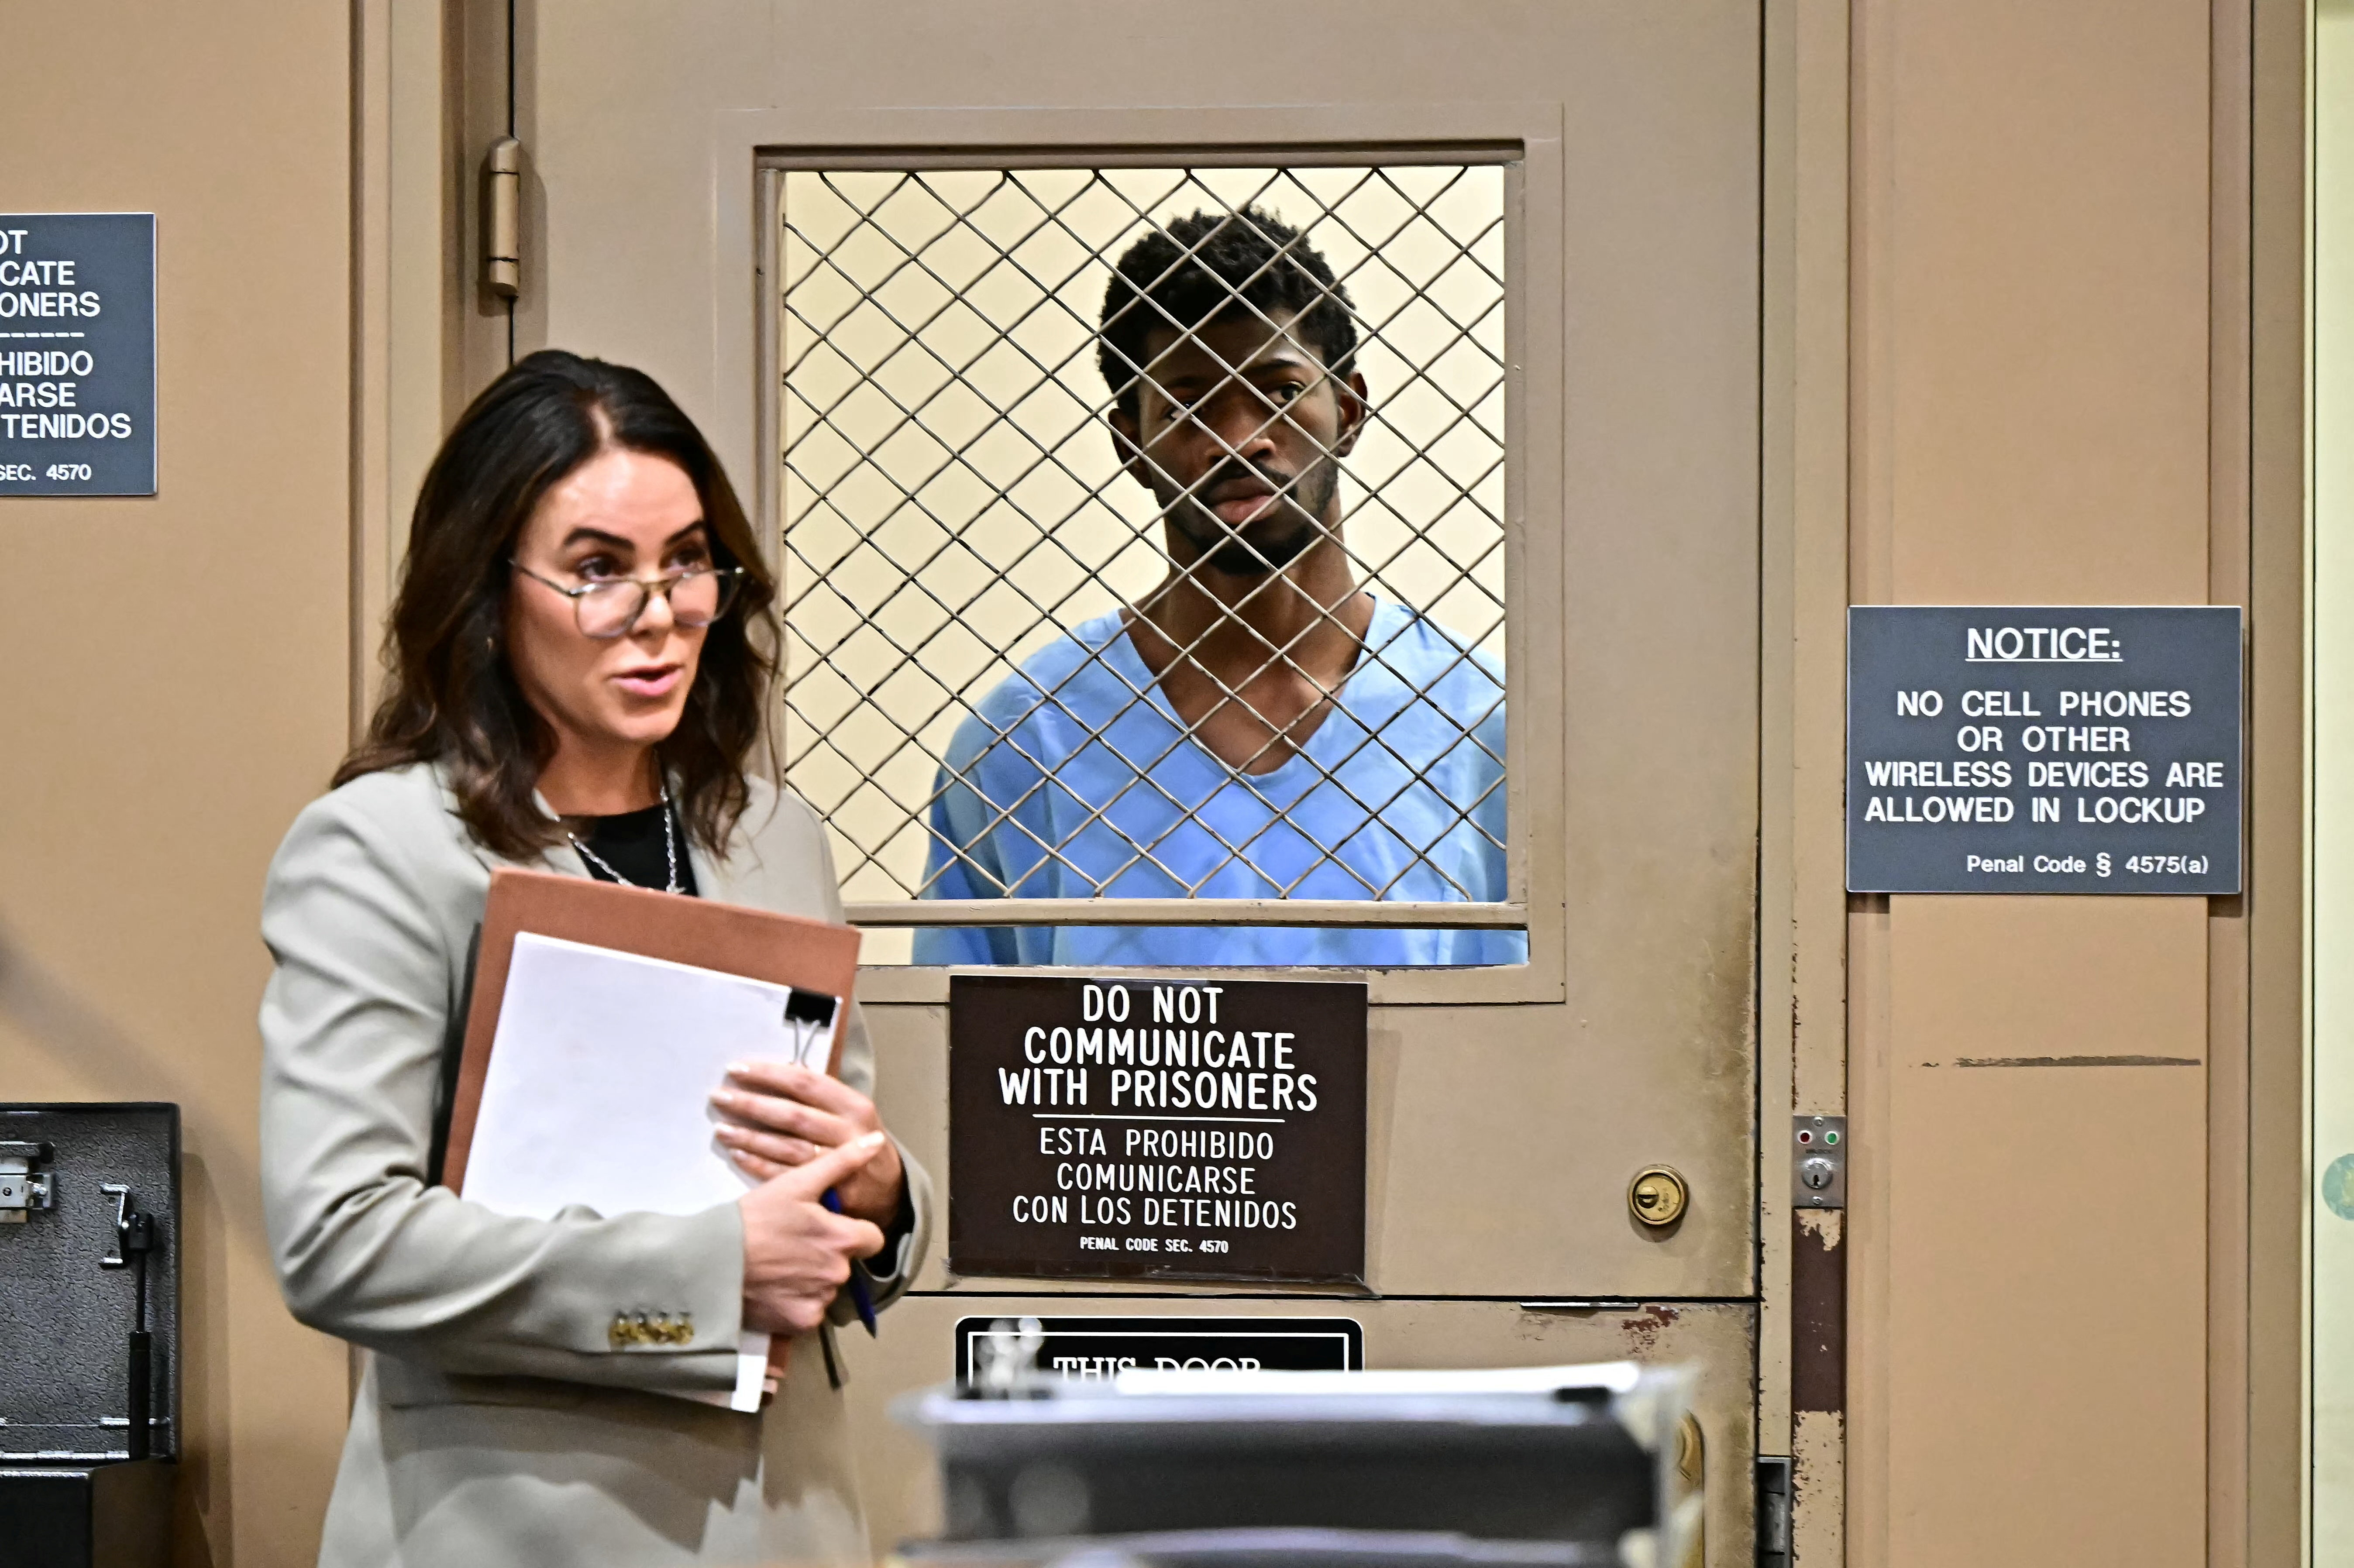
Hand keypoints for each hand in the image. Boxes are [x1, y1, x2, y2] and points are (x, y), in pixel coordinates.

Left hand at [711, 1060, 907, 1226]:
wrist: (888, 1191)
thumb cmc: (860, 1143)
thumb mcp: (852, 1114)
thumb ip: (821, 1097)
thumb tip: (779, 1071)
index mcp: (853, 1106)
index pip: (805, 1082)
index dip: (769, 1074)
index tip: (737, 1069)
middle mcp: (848, 1132)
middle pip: (792, 1114)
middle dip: (751, 1104)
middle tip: (719, 1097)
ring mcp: (838, 1164)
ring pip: (786, 1146)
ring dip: (750, 1137)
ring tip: (721, 1128)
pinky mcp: (828, 1191)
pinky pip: (786, 1175)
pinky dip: (759, 1164)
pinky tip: (737, 1154)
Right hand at [737, 1133, 887, 1336]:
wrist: (711, 1261)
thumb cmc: (754, 1218)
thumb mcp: (797, 1183)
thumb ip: (841, 1163)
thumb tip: (876, 1141)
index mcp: (843, 1239)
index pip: (872, 1238)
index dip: (853, 1232)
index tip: (827, 1228)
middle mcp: (838, 1274)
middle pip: (847, 1264)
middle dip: (828, 1255)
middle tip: (793, 1245)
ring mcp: (819, 1300)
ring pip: (827, 1288)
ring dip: (811, 1279)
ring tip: (779, 1265)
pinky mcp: (800, 1323)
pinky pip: (809, 1311)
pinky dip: (796, 1302)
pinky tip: (773, 1287)